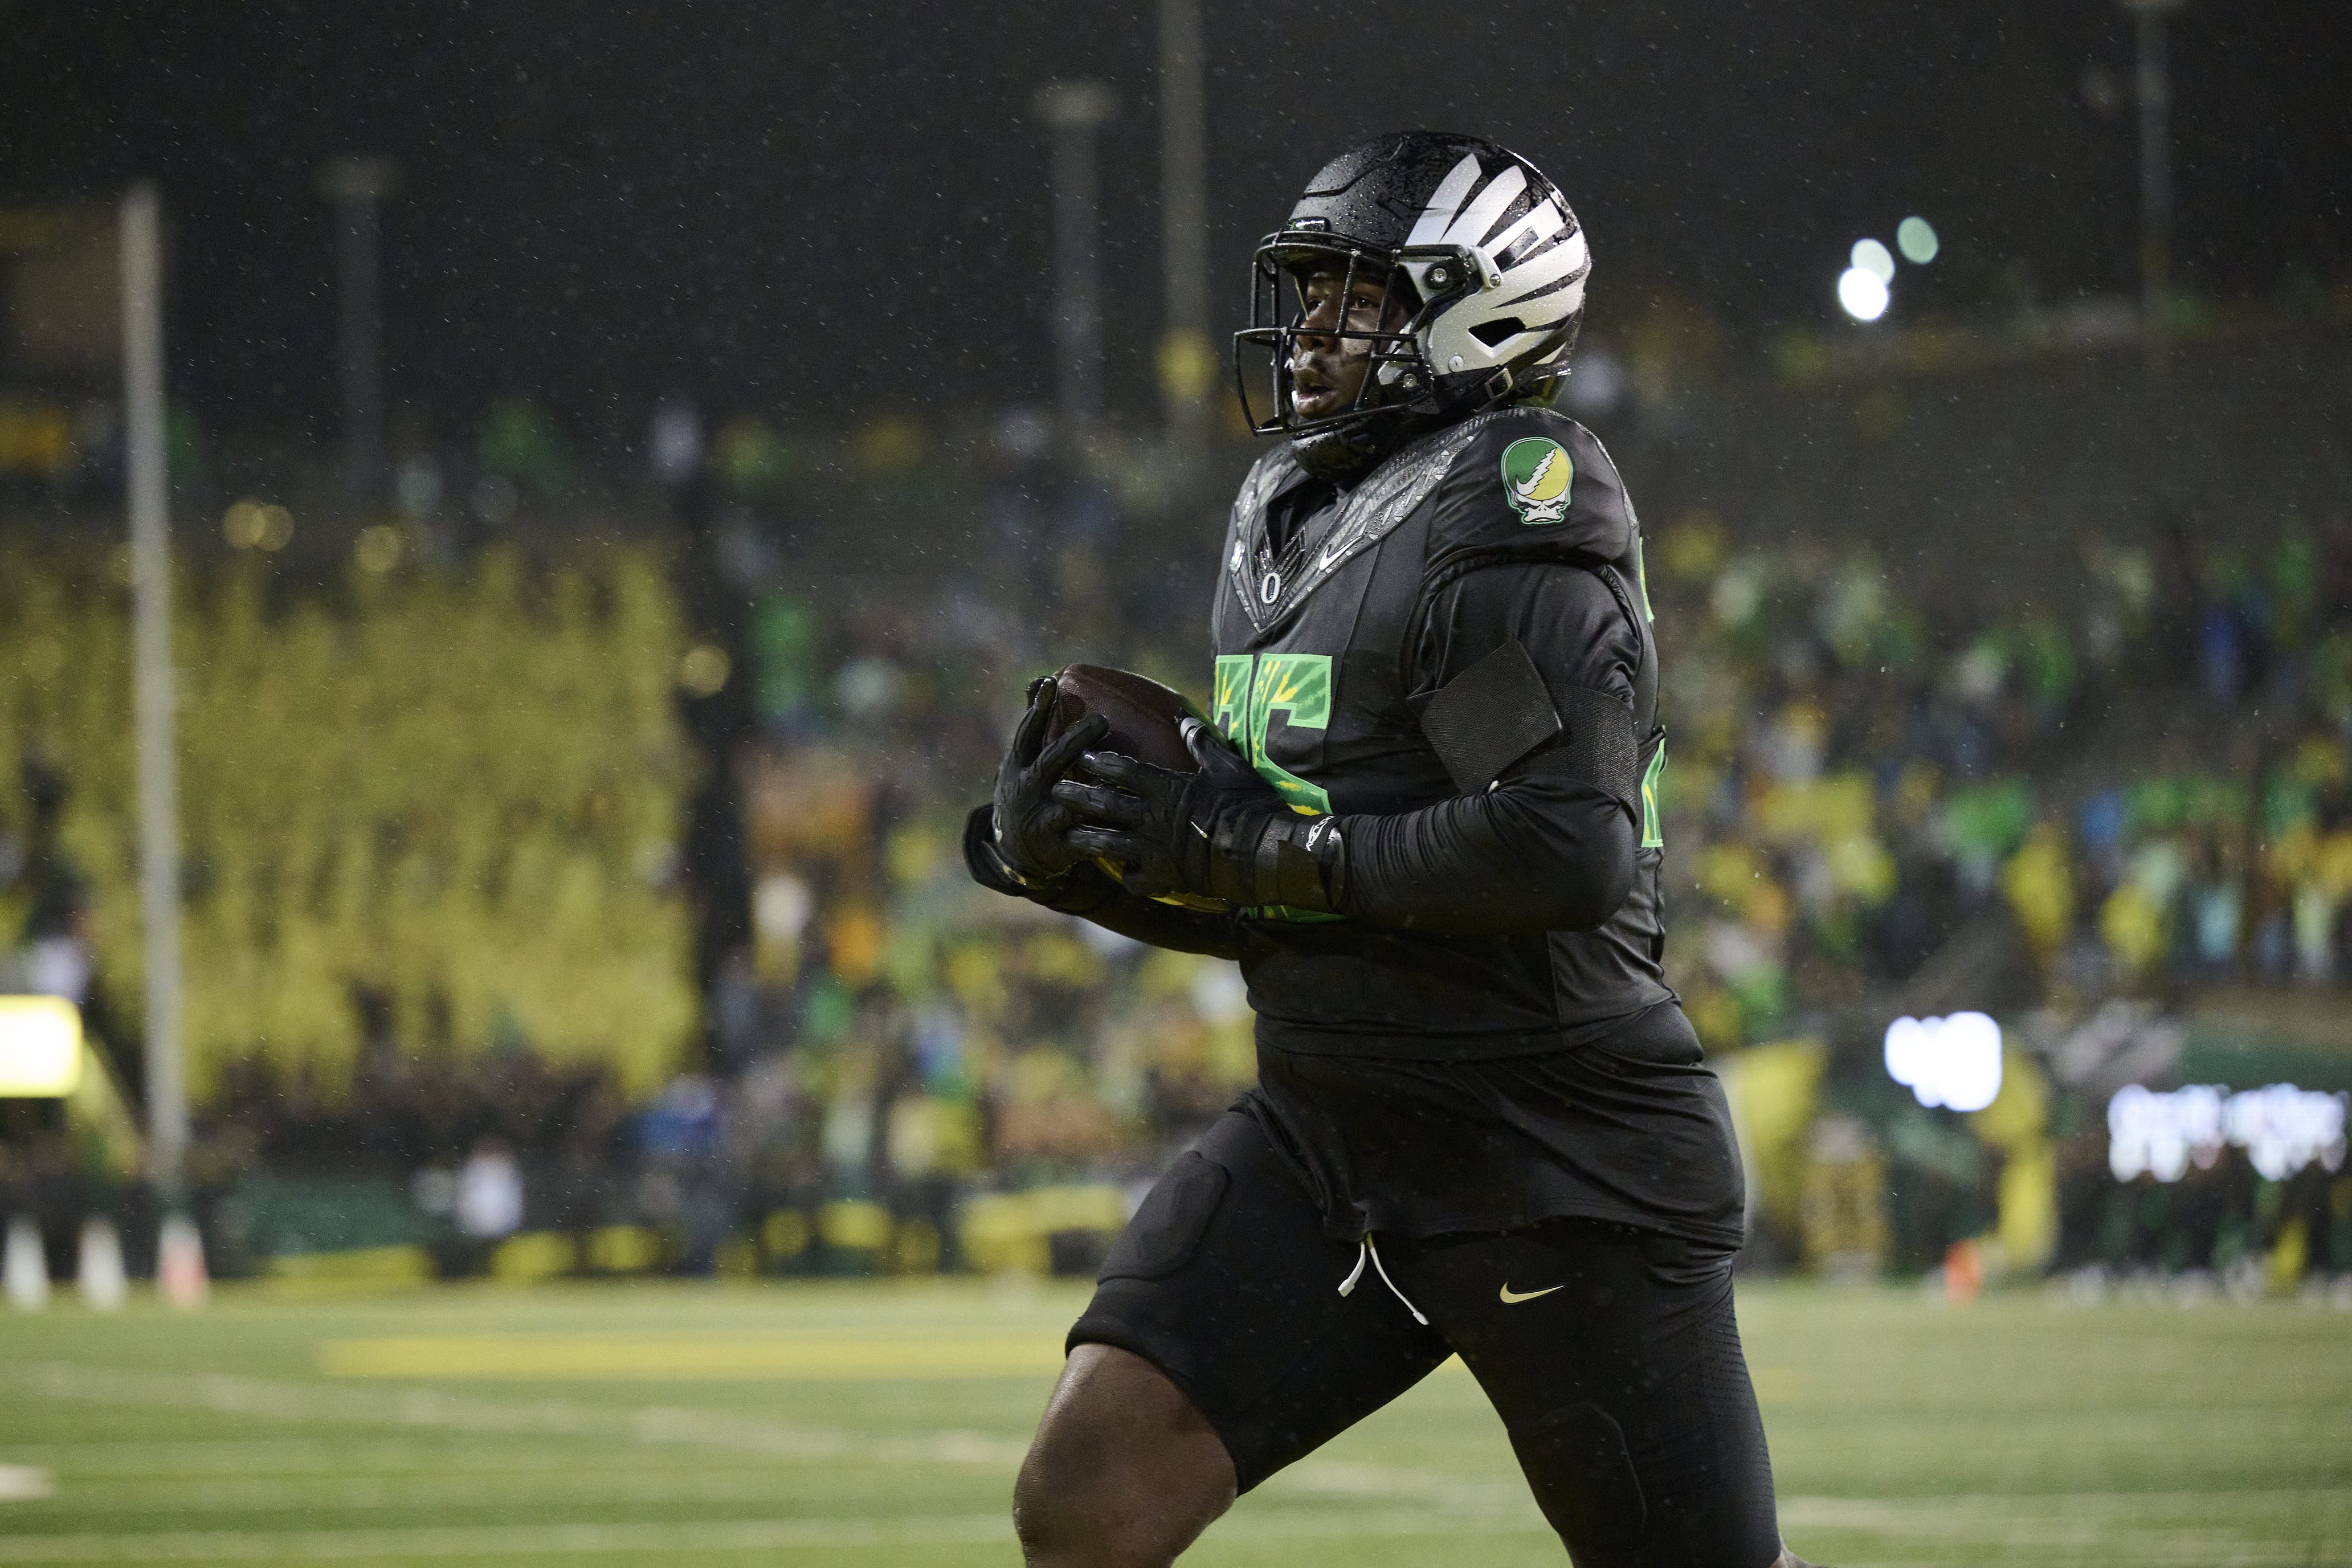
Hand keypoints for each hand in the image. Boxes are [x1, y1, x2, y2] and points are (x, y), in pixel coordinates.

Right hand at [990, 678, 1107, 884]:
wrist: (1015, 852)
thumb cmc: (1027, 791)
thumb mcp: (1021, 762)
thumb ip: (1036, 725)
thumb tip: (1041, 680)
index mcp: (1017, 766)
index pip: (1026, 733)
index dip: (1037, 709)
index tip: (1050, 683)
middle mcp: (1026, 790)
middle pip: (1051, 762)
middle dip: (1075, 741)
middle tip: (1102, 720)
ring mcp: (1041, 819)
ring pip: (1069, 801)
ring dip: (1090, 786)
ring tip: (1116, 769)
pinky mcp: (1060, 847)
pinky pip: (1087, 839)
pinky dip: (1105, 832)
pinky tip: (1126, 822)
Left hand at [1053, 720, 1344, 910]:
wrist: (1264, 854)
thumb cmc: (1250, 805)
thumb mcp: (1228, 766)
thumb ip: (1200, 741)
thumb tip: (1181, 714)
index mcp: (1169, 789)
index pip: (1125, 770)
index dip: (1100, 761)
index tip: (1081, 754)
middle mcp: (1155, 819)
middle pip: (1106, 805)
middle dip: (1078, 796)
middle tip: (1055, 790)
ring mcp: (1157, 851)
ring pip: (1110, 844)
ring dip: (1087, 838)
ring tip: (1069, 834)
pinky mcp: (1165, 879)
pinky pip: (1135, 879)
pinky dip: (1126, 875)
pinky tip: (1121, 871)